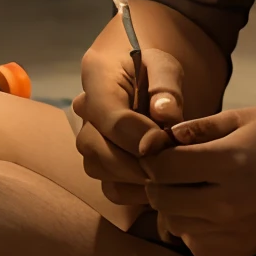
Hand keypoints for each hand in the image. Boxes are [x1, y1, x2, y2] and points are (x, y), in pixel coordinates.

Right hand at [72, 43, 185, 207]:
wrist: (141, 73)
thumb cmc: (152, 66)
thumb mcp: (165, 64)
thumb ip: (166, 85)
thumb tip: (165, 114)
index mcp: (97, 78)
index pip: (111, 118)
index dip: (139, 136)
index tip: (166, 141)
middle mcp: (84, 112)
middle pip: (98, 150)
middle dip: (136, 162)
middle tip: (171, 162)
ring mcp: (88, 138)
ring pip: (100, 171)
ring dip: (135, 178)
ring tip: (169, 170)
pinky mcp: (99, 161)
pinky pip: (110, 188)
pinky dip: (136, 191)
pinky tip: (163, 182)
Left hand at [140, 104, 255, 255]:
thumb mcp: (245, 117)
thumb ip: (200, 129)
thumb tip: (161, 139)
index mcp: (231, 162)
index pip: (164, 168)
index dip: (156, 156)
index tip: (163, 149)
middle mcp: (232, 202)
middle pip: (164, 200)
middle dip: (160, 183)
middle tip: (172, 168)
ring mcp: (240, 230)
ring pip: (177, 226)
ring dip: (174, 207)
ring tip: (191, 188)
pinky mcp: (247, 248)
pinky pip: (199, 247)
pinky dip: (193, 230)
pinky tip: (207, 209)